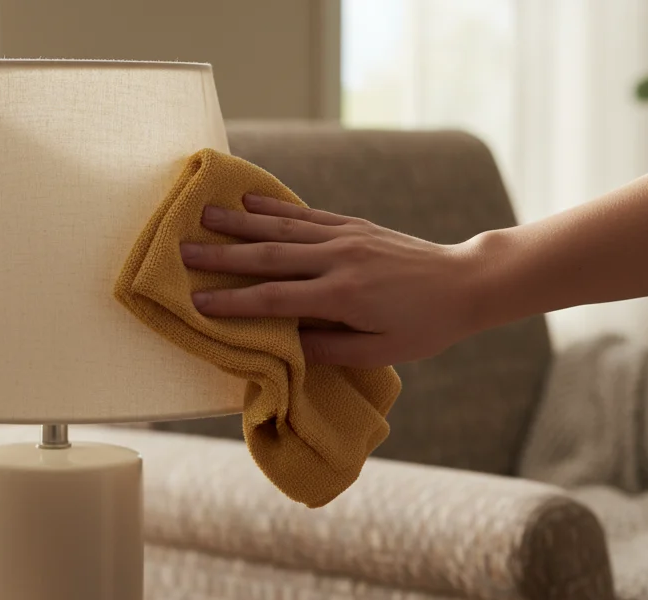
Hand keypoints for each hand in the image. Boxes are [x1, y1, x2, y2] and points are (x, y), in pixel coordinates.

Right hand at [184, 194, 484, 367]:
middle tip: (182, 253)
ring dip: (240, 222)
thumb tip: (282, 342)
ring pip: (282, 228)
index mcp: (343, 297)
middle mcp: (340, 260)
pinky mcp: (354, 225)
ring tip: (202, 216)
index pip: (275, 299)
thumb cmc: (424, 327)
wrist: (465, 283)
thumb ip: (328, 346)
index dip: (234, 302)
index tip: (197, 303)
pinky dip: (275, 208)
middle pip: (269, 257)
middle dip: (222, 256)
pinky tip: (249, 202)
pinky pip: (306, 214)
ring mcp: (346, 237)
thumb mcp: (379, 350)